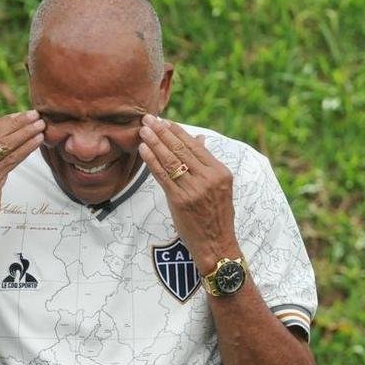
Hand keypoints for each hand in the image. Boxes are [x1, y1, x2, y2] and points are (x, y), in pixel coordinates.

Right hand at [0, 110, 45, 240]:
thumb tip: (9, 141)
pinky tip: (38, 141)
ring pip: (3, 144)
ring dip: (25, 133)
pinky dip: (26, 148)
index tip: (21, 115)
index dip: (3, 122)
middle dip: (16, 123)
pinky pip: (11, 159)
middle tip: (34, 115)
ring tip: (40, 125)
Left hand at [138, 115, 238, 271]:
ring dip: (155, 142)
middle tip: (149, 119)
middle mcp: (209, 178)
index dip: (179, 132)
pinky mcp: (180, 200)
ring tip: (143, 130)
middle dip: (163, 132)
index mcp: (221, 173)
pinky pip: (163, 176)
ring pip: (171, 160)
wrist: (216, 244)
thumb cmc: (216, 216)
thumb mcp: (219, 188)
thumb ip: (208, 164)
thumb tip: (200, 139)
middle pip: (182, 150)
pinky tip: (144, 150)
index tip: (166, 121)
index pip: (196, 147)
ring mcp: (195, 189)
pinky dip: (152, 161)